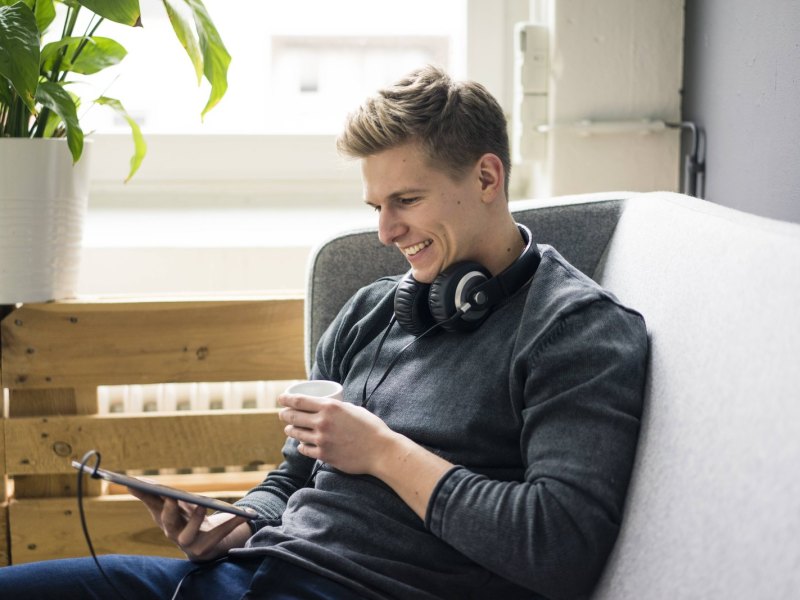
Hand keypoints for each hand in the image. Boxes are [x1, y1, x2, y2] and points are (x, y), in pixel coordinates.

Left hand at [128, 487, 250, 561]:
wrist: (201, 546)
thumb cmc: (217, 533)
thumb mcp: (227, 528)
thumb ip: (235, 520)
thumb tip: (249, 512)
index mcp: (194, 540)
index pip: (193, 530)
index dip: (196, 519)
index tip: (201, 505)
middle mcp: (176, 535)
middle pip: (170, 523)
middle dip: (170, 510)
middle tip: (171, 497)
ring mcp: (166, 525)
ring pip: (156, 512)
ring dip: (147, 499)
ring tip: (138, 485)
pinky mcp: (160, 515)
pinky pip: (150, 504)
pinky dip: (142, 493)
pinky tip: (131, 482)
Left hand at [278, 392, 394, 474]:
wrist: (380, 451)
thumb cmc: (370, 427)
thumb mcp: (353, 409)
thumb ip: (337, 408)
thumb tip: (325, 407)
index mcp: (330, 407)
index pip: (299, 401)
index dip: (286, 399)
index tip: (280, 398)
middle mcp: (323, 422)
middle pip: (293, 417)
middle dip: (284, 414)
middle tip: (282, 414)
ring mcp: (322, 440)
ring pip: (296, 433)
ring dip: (290, 430)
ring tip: (289, 428)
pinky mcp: (324, 455)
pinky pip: (305, 449)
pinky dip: (301, 445)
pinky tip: (301, 443)